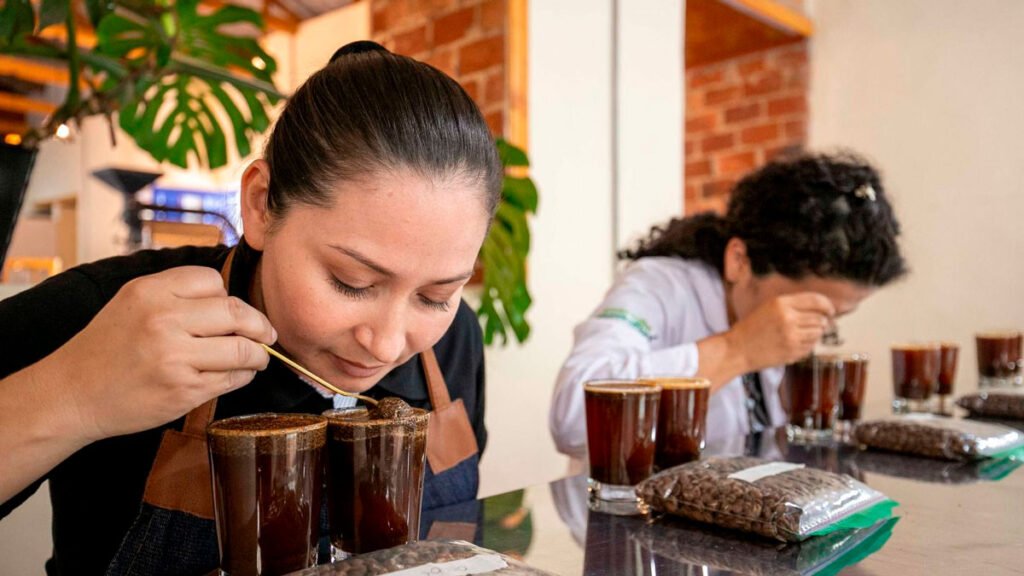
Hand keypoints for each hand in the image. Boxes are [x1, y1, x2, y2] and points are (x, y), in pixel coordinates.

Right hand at [49, 266, 275, 440]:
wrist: (72, 393)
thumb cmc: (109, 346)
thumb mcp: (132, 302)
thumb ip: (177, 293)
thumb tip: (231, 299)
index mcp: (150, 292)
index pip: (213, 282)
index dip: (228, 297)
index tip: (234, 312)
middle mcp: (163, 321)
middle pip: (236, 313)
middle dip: (259, 325)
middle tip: (266, 334)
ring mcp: (175, 358)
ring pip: (242, 349)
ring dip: (258, 354)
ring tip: (257, 357)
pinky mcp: (183, 391)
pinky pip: (232, 378)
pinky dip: (243, 375)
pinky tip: (237, 374)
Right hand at [725, 292, 834, 370]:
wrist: (737, 349)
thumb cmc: (752, 328)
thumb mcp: (769, 307)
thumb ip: (793, 306)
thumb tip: (824, 311)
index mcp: (781, 303)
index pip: (816, 301)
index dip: (827, 306)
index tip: (830, 311)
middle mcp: (788, 318)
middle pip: (821, 318)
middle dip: (822, 322)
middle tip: (817, 325)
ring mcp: (791, 336)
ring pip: (818, 333)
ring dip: (815, 334)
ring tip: (801, 334)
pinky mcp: (792, 352)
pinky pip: (811, 347)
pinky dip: (808, 345)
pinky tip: (795, 344)